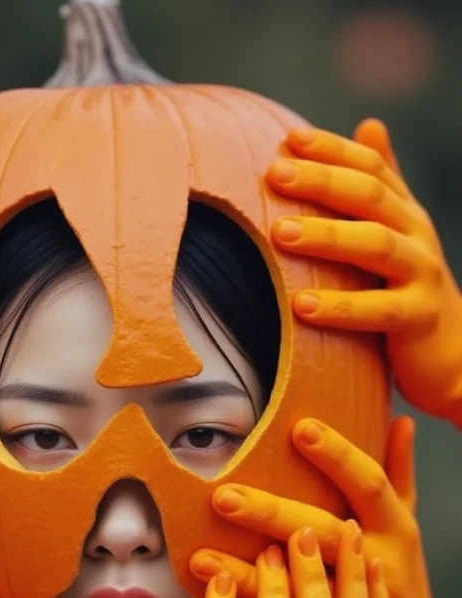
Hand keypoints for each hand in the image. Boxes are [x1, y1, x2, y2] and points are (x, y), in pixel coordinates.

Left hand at [190, 417, 437, 597]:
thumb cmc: (403, 586)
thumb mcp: (404, 529)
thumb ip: (399, 476)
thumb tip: (401, 421)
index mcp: (397, 534)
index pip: (370, 485)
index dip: (339, 456)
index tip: (300, 428)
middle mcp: (380, 570)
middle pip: (325, 536)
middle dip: (274, 516)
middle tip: (224, 496)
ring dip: (247, 579)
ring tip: (199, 557)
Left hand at [266, 123, 461, 424]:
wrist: (451, 350)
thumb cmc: (408, 287)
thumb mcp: (397, 231)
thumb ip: (383, 184)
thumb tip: (369, 124)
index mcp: (405, 211)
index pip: (370, 168)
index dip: (332, 149)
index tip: (288, 138)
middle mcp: (417, 234)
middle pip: (370, 197)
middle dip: (322, 181)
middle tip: (275, 174)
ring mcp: (422, 274)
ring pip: (376, 246)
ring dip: (325, 237)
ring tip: (278, 233)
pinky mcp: (419, 317)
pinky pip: (378, 310)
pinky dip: (340, 308)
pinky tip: (300, 307)